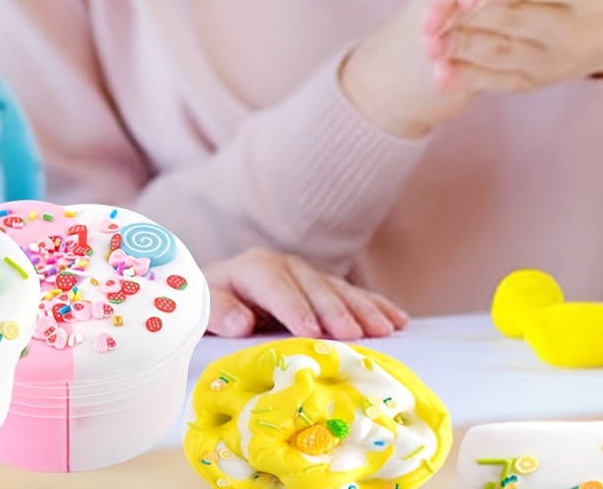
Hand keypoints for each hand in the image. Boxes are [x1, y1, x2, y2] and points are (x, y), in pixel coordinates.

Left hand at [205, 248, 408, 339]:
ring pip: (338, 290)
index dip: (293, 307)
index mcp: (252, 268)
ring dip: (363, 309)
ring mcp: (308, 276)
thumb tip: (241, 323)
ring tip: (385, 329)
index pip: (274, 283)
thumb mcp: (204, 305)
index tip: (310, 332)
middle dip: (335, 310)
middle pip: (312, 286)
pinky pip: (354, 295)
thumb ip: (218, 310)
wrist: (224, 292)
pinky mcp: (325, 289)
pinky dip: (376, 306)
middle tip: (356, 335)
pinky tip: (398, 320)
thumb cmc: (214, 306)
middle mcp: (284, 266)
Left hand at [423, 0, 602, 90]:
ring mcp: (565, 57)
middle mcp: (588, 29)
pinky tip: (437, 71)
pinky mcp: (545, 73)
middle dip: (471, 18)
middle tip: (427, 14)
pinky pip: (504, 79)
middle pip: (518, 19)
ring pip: (505, 51)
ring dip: (461, 47)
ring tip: (424, 37)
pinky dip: (470, 76)